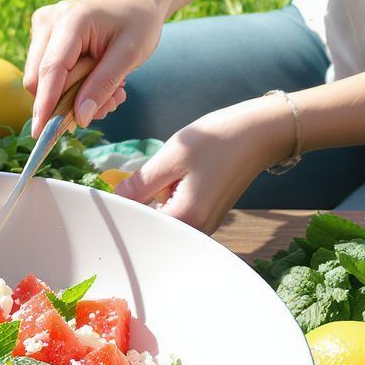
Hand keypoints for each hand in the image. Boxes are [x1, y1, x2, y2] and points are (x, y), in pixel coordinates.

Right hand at [24, 0, 165, 136]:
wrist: (135, 0)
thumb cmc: (138, 23)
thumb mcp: (130, 55)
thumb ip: (103, 85)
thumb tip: (79, 119)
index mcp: (72, 19)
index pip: (51, 69)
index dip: (46, 103)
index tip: (41, 133)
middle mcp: (48, 20)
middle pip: (38, 79)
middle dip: (65, 102)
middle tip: (106, 105)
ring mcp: (41, 27)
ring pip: (40, 81)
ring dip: (71, 97)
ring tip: (108, 91)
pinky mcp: (40, 37)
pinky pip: (45, 76)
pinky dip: (68, 88)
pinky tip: (94, 80)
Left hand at [115, 96, 295, 233]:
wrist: (260, 133)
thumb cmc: (218, 140)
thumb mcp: (171, 157)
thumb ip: (139, 184)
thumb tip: (112, 200)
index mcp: (186, 219)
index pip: (139, 226)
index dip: (120, 212)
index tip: (104, 200)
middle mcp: (196, 231)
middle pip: (149, 228)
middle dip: (136, 208)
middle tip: (131, 185)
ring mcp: (203, 227)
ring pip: (161, 221)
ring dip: (151, 204)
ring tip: (159, 179)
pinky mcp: (206, 219)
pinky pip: (175, 215)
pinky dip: (165, 201)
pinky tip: (171, 181)